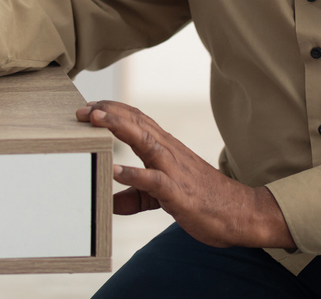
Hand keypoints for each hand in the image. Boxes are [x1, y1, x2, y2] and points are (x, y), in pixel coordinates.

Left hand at [76, 100, 294, 249]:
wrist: (240, 214)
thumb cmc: (203, 201)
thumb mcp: (162, 196)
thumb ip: (136, 196)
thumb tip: (109, 203)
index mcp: (165, 148)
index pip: (136, 120)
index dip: (112, 110)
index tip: (88, 106)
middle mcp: (168, 151)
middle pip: (135, 122)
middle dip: (107, 112)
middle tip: (80, 109)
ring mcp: (174, 169)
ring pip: (144, 140)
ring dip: (118, 127)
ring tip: (94, 120)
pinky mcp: (178, 192)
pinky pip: (154, 180)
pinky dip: (135, 174)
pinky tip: (117, 171)